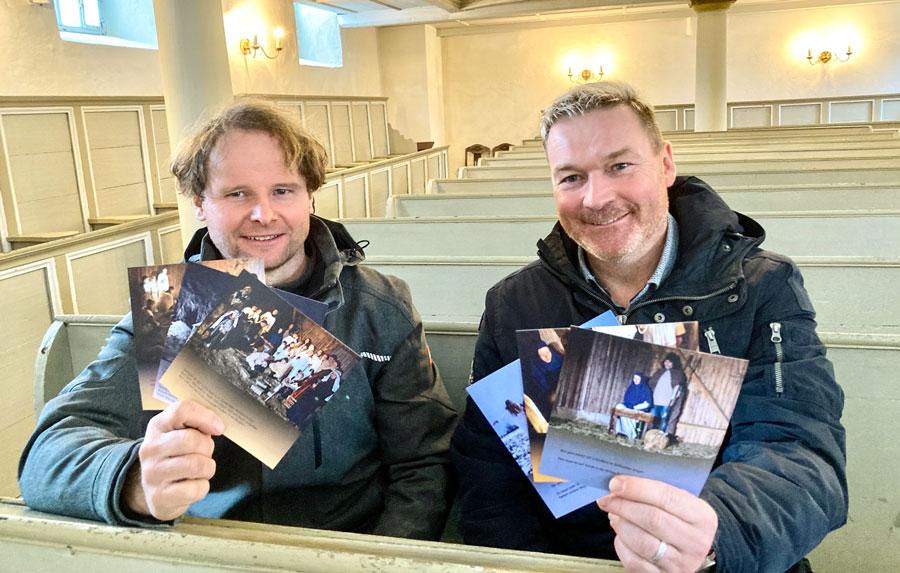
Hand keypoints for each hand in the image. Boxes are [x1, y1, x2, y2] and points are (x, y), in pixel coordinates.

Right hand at [122, 400, 223, 520]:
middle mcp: (150, 448)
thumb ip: (196, 424)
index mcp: (157, 426)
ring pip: (196, 465)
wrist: (157, 492)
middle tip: (205, 454)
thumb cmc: (177, 456)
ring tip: (200, 470)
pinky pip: (196, 488)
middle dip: (208, 448)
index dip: (205, 417)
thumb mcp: (181, 434)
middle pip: (191, 440)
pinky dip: (202, 487)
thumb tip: (216, 426)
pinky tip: (193, 485)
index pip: (181, 411)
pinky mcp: (159, 497)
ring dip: (208, 468)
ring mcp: (152, 474)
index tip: (218, 428)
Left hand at [597, 476, 716, 571]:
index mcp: (702, 516)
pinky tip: (621, 535)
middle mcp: (695, 542)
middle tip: (607, 499)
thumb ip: (656, 492)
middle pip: (653, 519)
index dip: (637, 489)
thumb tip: (620, 486)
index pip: (667, 497)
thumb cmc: (679, 519)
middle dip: (624, 506)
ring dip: (621, 525)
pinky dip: (621, 545)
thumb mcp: (681, 503)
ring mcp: (681, 563)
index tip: (615, 483)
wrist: (690, 550)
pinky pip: (634, 561)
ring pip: (642, 542)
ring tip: (614, 515)